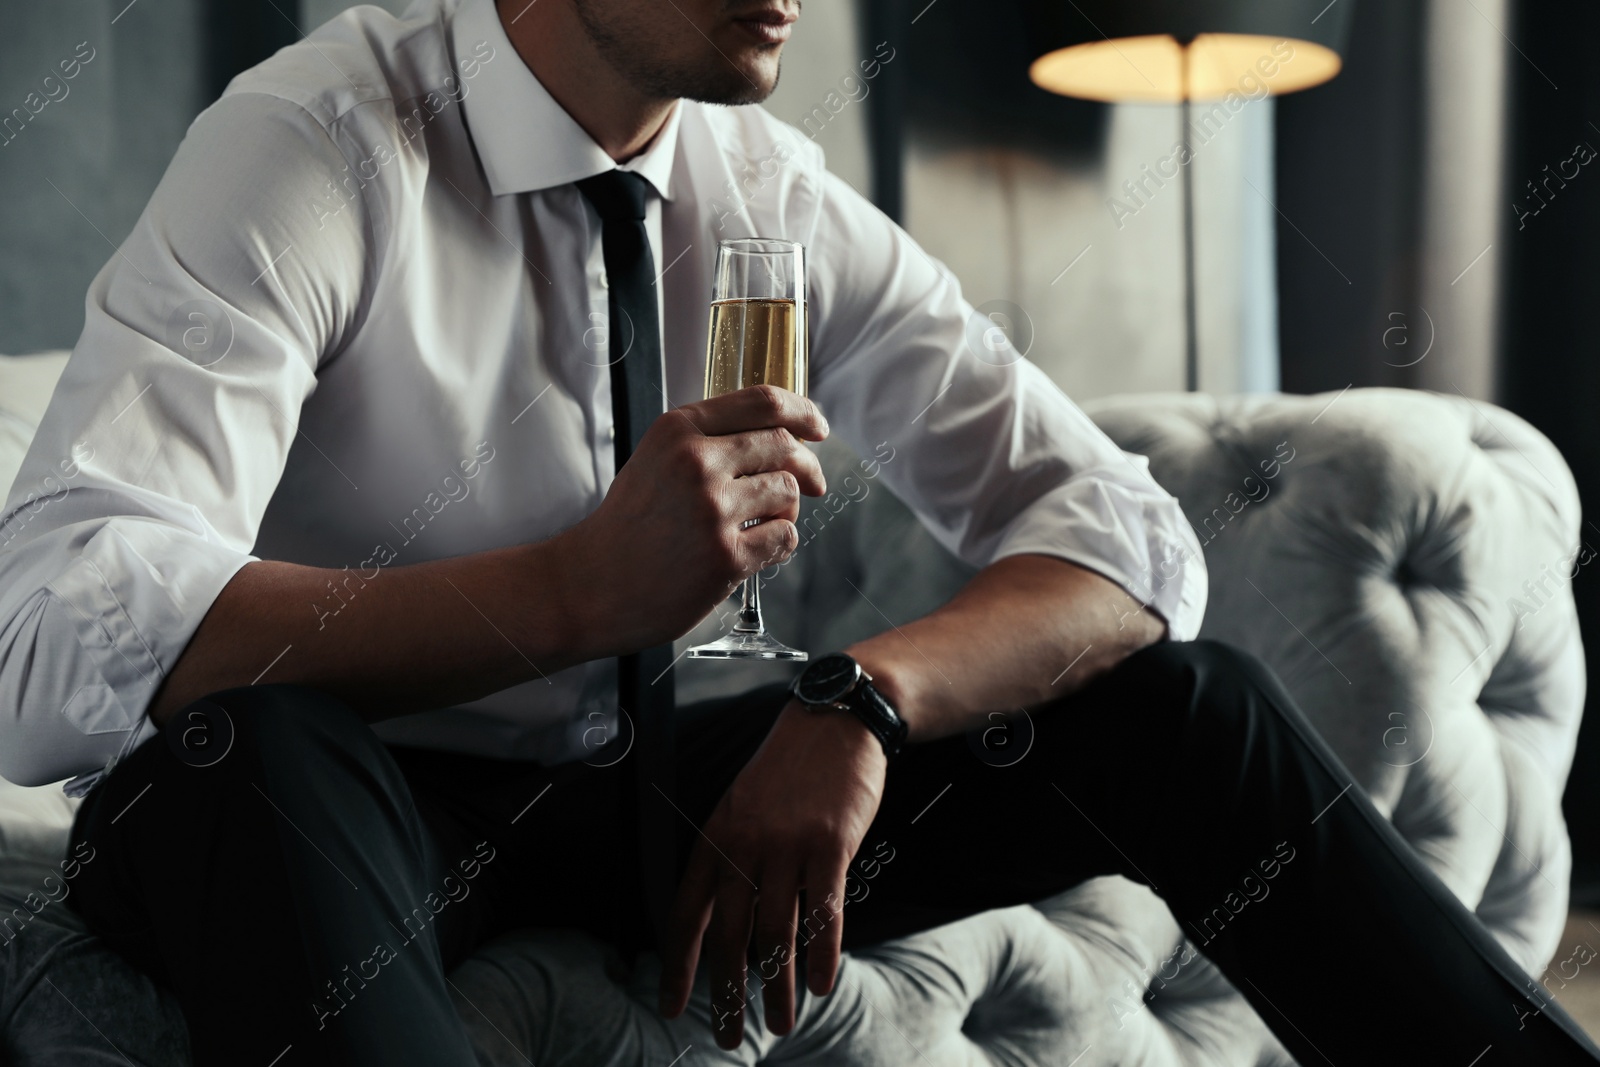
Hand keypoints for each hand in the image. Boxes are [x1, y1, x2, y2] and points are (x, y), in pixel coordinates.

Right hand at [557, 385, 827, 654]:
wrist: (590, 585)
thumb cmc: (628, 526)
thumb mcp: (656, 460)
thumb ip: (708, 442)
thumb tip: (779, 438)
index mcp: (679, 430)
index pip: (763, 402)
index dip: (802, 412)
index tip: (818, 427)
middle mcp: (697, 462)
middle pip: (784, 446)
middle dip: (807, 468)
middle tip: (813, 485)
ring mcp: (713, 509)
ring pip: (787, 493)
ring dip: (786, 510)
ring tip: (761, 526)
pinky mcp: (726, 555)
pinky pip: (784, 538)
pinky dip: (779, 544)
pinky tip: (754, 551)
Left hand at [659, 701, 886, 1047]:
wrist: (834, 719)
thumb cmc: (791, 769)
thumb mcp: (743, 807)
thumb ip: (733, 860)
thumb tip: (726, 920)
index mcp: (716, 838)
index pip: (687, 914)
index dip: (678, 966)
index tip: (671, 1005)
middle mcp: (744, 844)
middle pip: (730, 935)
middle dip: (728, 994)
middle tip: (731, 1034)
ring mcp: (786, 844)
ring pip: (776, 932)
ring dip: (778, 987)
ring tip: (783, 1023)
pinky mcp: (829, 844)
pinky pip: (823, 912)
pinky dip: (822, 954)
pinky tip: (822, 983)